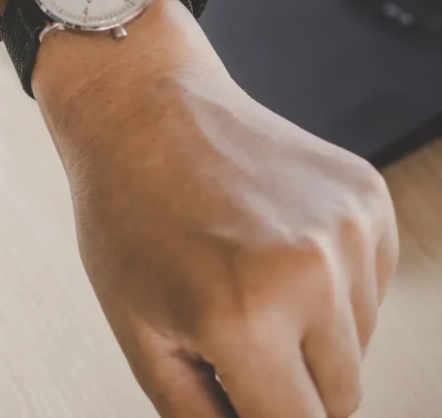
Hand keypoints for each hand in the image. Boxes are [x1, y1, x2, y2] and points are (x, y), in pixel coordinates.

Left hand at [36, 2, 398, 417]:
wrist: (142, 107)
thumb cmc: (126, 214)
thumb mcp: (140, 332)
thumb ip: (200, 415)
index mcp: (244, 316)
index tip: (248, 401)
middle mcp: (310, 273)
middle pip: (339, 398)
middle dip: (288, 386)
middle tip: (229, 333)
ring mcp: (347, 230)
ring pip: (358, 343)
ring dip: (312, 334)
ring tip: (243, 276)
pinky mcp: (368, 198)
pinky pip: (369, 287)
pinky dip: (330, 285)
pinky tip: (271, 243)